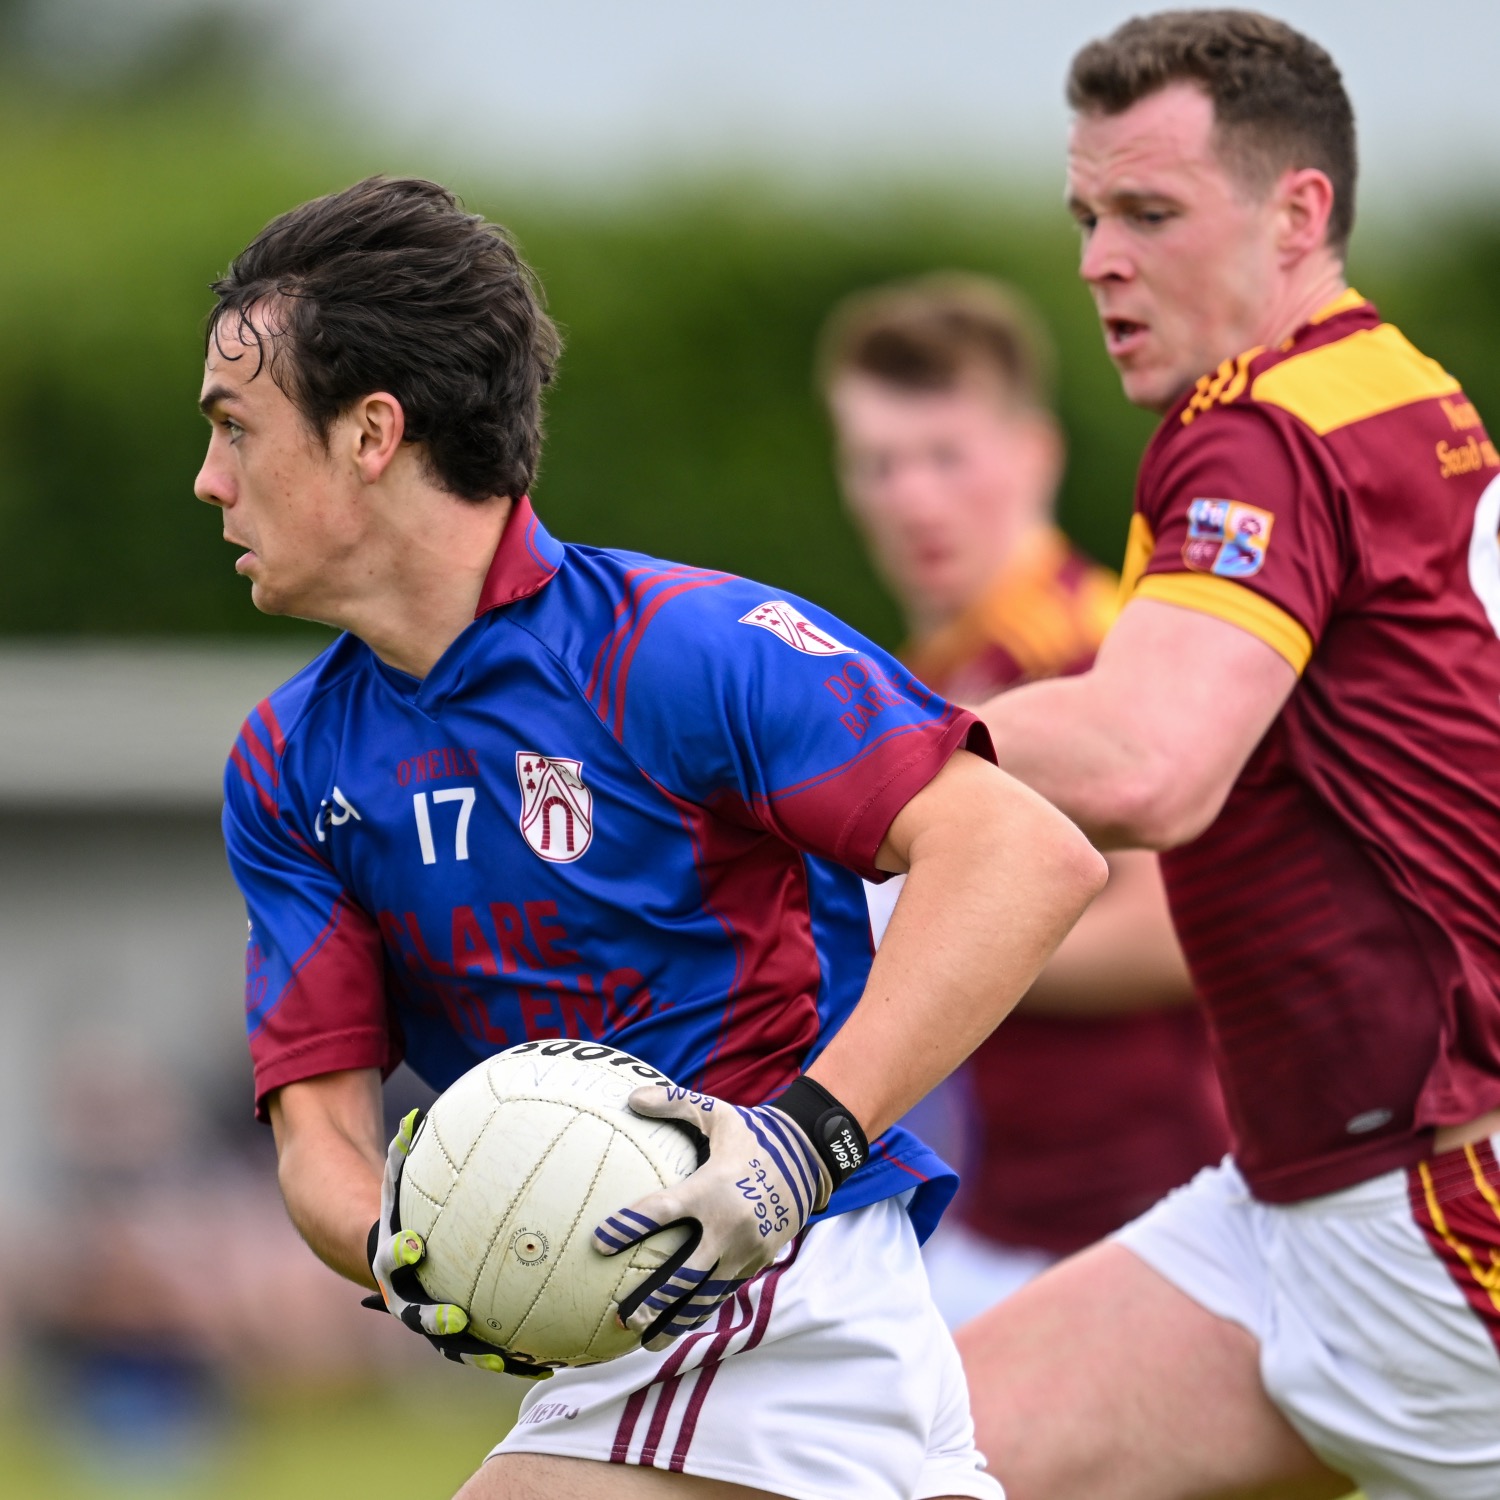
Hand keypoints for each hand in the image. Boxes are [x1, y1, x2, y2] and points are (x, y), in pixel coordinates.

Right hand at [363, 1108, 551, 1379]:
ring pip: (455, 1346)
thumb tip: (415, 1114)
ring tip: (513, 1361)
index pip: (393, 1257)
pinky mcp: (457, 1336)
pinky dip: (511, 1356)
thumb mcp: (397, 1185)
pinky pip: (486, 1349)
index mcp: (395, 1260)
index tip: (416, 1244)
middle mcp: (408, 1298)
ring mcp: (431, 1322)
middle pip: (417, 1317)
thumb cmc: (403, 1214)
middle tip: (459, 1319)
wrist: (390, 1261)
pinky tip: (548, 1360)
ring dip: (482, 1355)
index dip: (402, 1252)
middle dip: (436, 1320)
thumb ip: (403, 1154)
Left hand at [593, 1077, 866, 1349]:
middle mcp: (726, 1226)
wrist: (810, 1158)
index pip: (660, 1211)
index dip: (628, 1227)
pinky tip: (679, 1327)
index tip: (599, 1242)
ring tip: (646, 1342)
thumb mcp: (717, 1113)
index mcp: (710, 1189)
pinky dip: (700, 1312)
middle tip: (622, 1315)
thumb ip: (675, 1103)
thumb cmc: (754, 1134)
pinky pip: (723, 1292)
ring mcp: (744, 1249)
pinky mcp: (756, 1261)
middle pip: (683, 1274)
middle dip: (652, 1299)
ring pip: (704, 1296)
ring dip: (675, 1321)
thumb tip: (630, 1097)